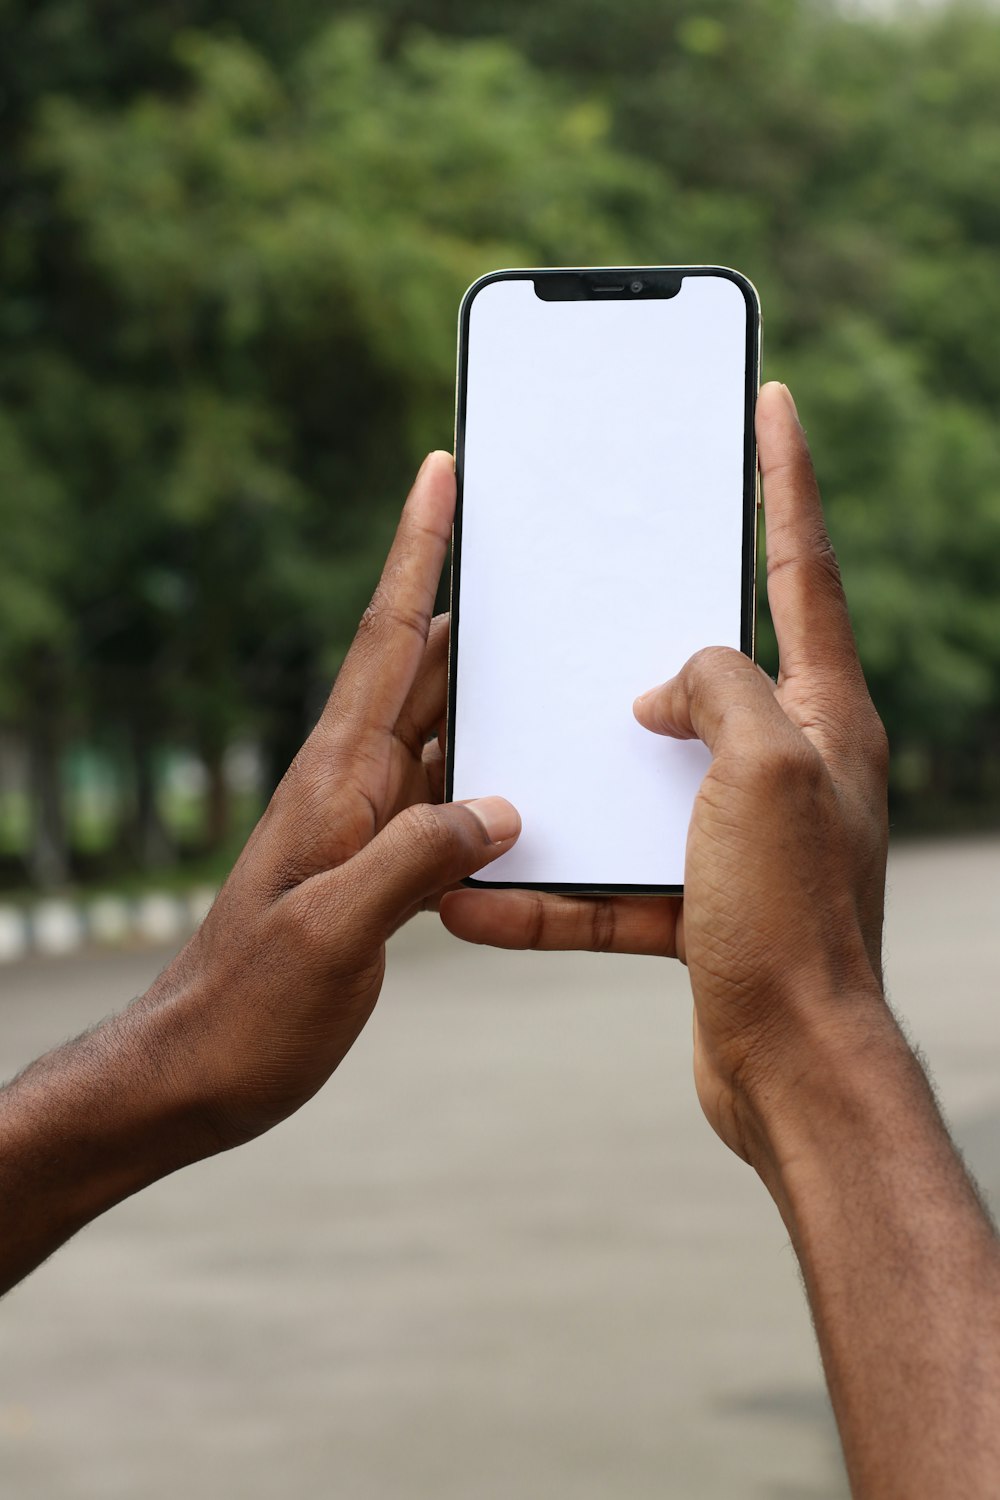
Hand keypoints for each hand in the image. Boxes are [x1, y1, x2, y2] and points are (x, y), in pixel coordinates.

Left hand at [145, 451, 519, 1147]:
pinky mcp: (375, 863)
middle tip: (526, 535)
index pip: (385, 643)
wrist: (196, 1068)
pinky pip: (442, 794)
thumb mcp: (332, 934)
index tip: (438, 477)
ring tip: (547, 634)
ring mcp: (362, 822)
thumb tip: (497, 807)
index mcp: (334, 779)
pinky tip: (524, 773)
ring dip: (485, 679)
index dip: (414, 554)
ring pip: (438, 728)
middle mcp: (349, 784)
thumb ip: (413, 861)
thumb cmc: (248, 1008)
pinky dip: (485, 768)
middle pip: (422, 667)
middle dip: (468, 595)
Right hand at [440, 382, 888, 1162]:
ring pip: (637, 774)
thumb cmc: (793, 914)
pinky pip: (604, 876)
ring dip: (570, 771)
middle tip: (601, 565)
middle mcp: (785, 764)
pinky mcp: (691, 897)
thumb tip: (662, 681)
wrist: (790, 1070)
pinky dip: (546, 889)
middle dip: (653, 611)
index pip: (802, 564)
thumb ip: (716, 687)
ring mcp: (736, 833)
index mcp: (821, 714)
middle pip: (709, 663)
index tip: (771, 402)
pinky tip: (478, 898)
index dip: (785, 475)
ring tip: (503, 744)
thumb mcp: (764, 765)